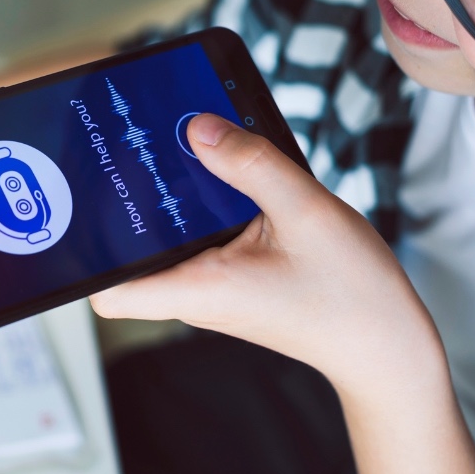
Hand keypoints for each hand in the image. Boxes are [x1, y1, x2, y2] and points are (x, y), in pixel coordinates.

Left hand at [90, 114, 438, 392]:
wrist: (388, 345)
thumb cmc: (353, 295)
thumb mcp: (308, 212)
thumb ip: (251, 165)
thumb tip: (197, 128)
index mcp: (199, 290)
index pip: (109, 293)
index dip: (87, 254)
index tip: (87, 204)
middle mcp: (196, 293)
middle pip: (133, 252)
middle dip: (128, 202)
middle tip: (129, 149)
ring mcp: (212, 287)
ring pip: (168, 240)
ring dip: (170, 198)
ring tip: (174, 145)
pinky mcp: (232, 278)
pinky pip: (200, 237)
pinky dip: (203, 204)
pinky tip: (219, 167)